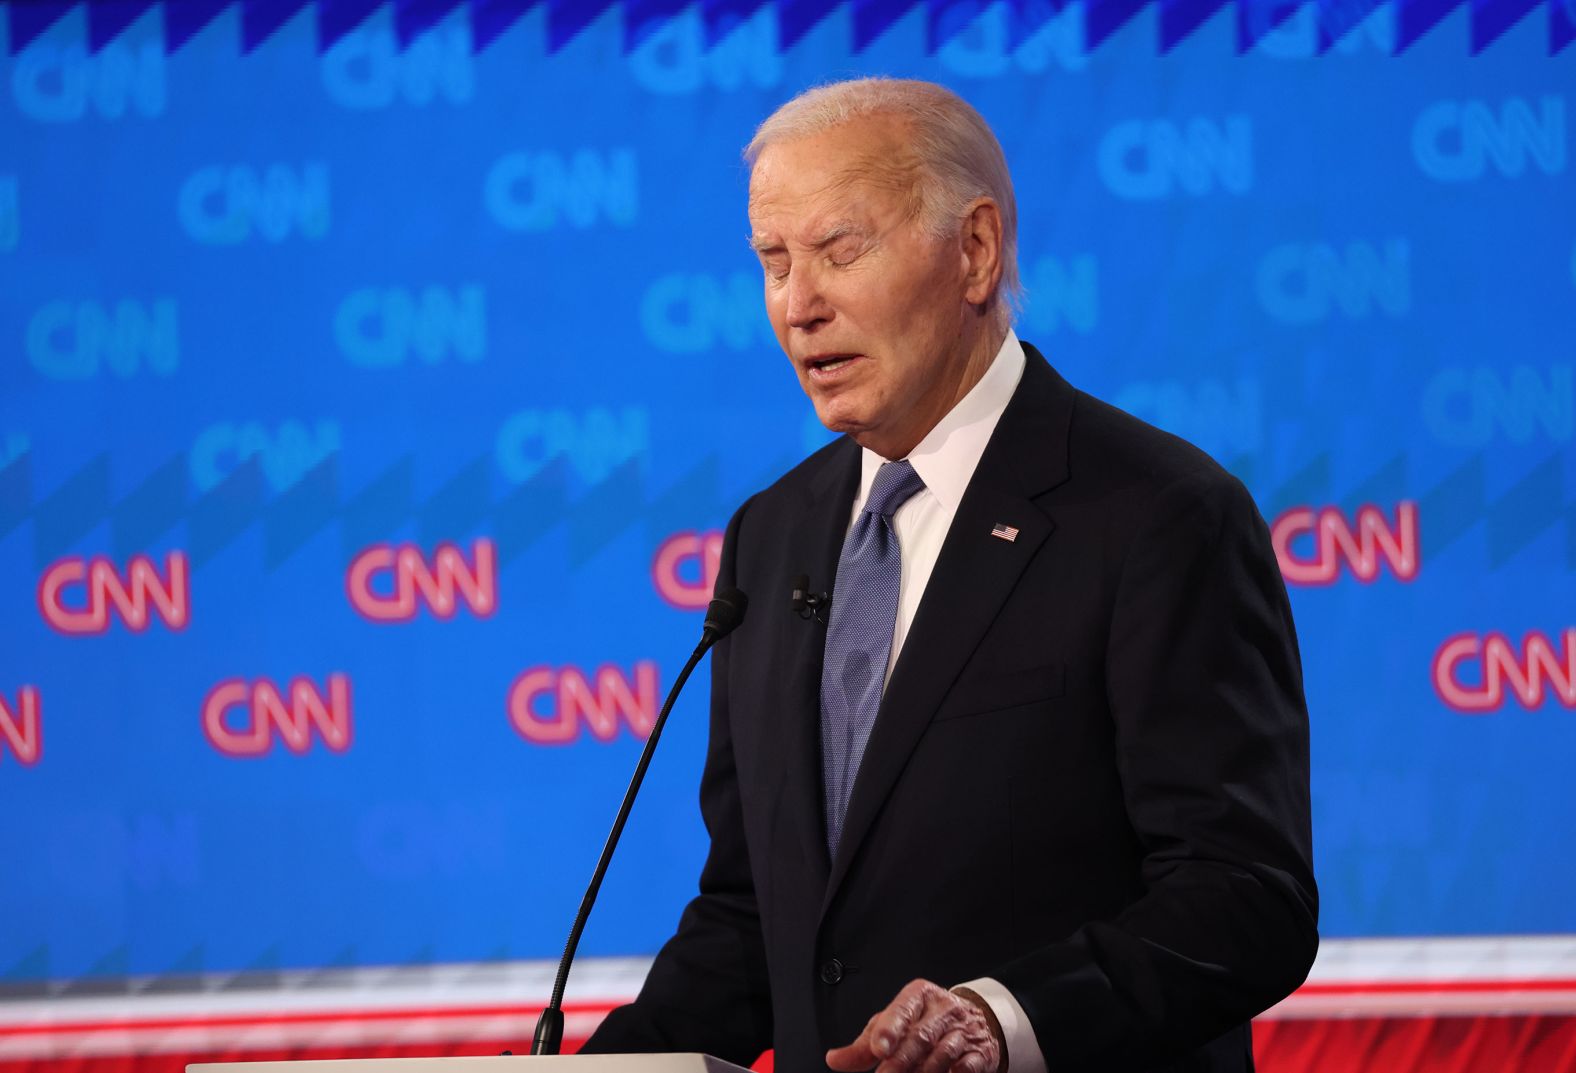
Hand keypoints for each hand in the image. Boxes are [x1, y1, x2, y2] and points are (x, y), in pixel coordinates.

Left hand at [825, 979, 1003, 1072]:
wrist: (975, 1021)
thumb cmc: (925, 1022)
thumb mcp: (894, 1026)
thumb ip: (865, 1045)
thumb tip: (834, 1060)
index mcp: (918, 996)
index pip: (902, 1010)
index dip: (889, 1029)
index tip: (878, 1049)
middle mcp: (942, 1010)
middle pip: (921, 1036)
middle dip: (901, 1060)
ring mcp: (963, 1031)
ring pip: (944, 1051)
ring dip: (925, 1071)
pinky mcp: (980, 1053)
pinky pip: (970, 1065)